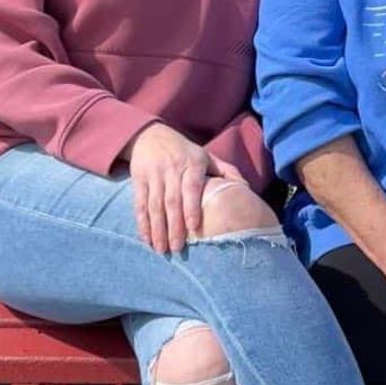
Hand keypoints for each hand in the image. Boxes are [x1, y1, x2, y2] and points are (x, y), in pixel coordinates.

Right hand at [128, 122, 222, 253]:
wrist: (151, 135)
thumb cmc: (185, 151)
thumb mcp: (207, 156)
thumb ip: (227, 172)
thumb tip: (246, 190)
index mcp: (193, 164)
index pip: (191, 188)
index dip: (192, 208)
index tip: (193, 228)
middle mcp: (172, 169)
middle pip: (172, 201)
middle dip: (173, 227)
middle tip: (177, 249)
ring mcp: (154, 175)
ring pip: (155, 205)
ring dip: (157, 229)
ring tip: (160, 249)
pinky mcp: (139, 179)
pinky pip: (140, 204)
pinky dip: (142, 223)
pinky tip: (146, 239)